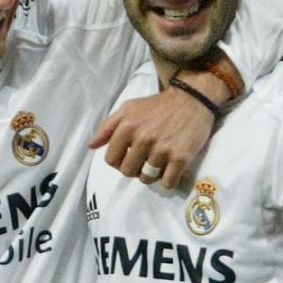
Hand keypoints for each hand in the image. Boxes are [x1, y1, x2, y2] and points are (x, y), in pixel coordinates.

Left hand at [89, 86, 214, 188]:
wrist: (191, 100)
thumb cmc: (157, 106)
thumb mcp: (129, 108)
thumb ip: (107, 126)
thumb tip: (91, 146)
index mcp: (127, 126)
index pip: (111, 159)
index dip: (118, 161)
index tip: (127, 156)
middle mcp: (143, 138)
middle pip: (128, 172)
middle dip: (134, 169)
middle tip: (144, 160)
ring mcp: (162, 149)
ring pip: (147, 179)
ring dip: (151, 175)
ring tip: (157, 163)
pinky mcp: (181, 158)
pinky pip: (167, 183)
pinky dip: (168, 180)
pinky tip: (171, 168)